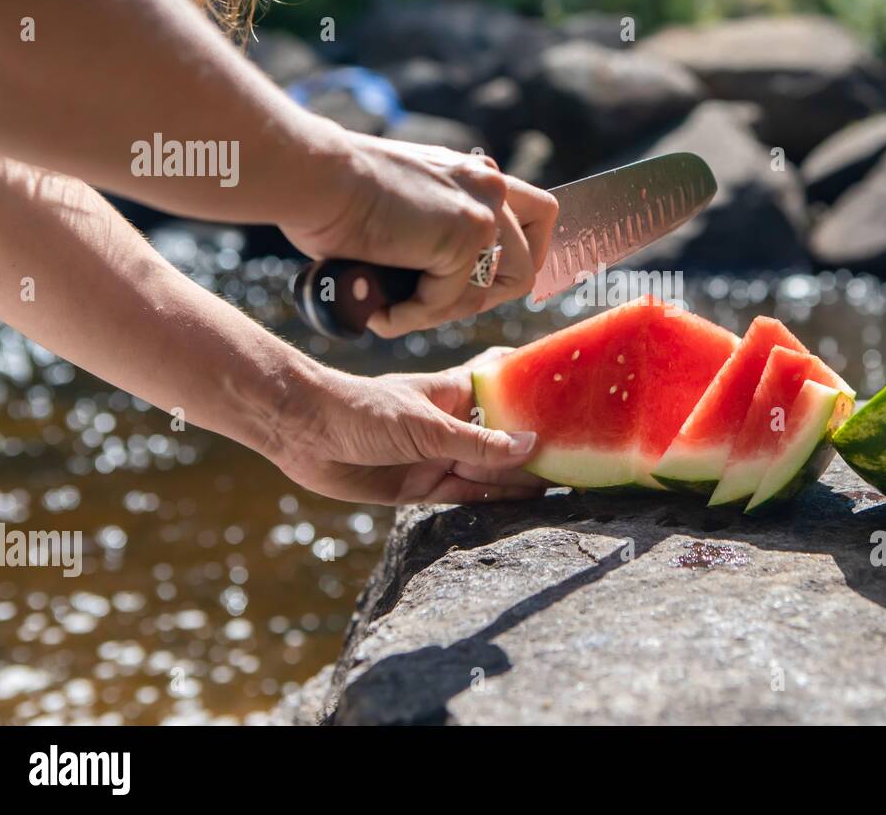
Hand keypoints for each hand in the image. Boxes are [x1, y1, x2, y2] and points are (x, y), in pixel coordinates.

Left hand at [270, 348, 548, 505]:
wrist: (301, 433)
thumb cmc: (361, 410)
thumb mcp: (424, 427)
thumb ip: (476, 443)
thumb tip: (530, 447)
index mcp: (455, 392)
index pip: (506, 382)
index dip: (537, 386)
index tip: (575, 391)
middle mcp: (452, 424)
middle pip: (504, 435)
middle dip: (538, 444)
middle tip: (584, 454)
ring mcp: (437, 456)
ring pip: (490, 470)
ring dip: (521, 478)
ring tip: (565, 484)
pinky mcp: (420, 487)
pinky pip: (466, 497)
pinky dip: (493, 502)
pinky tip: (526, 504)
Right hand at [282, 128, 558, 335]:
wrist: (313, 176)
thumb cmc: (337, 195)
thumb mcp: (407, 210)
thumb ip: (438, 233)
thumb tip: (448, 283)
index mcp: (478, 175)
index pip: (535, 221)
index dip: (514, 263)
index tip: (476, 290)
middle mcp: (490, 185)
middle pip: (526, 264)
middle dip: (480, 299)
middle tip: (429, 307)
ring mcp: (483, 209)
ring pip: (492, 291)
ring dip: (442, 311)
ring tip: (395, 311)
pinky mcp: (466, 235)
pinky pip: (450, 300)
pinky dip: (413, 315)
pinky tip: (382, 311)